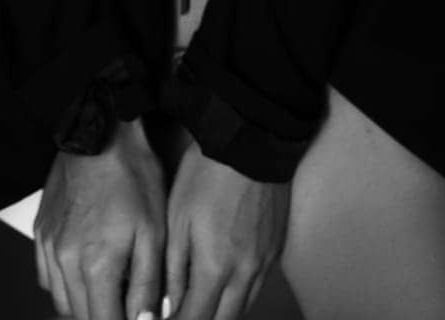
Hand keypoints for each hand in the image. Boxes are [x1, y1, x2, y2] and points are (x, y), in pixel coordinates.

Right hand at [35, 120, 166, 319]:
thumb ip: (147, 284)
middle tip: (128, 306)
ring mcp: (49, 246)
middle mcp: (65, 261)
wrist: (101, 131)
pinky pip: (47, 278)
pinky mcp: (42, 232)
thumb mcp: (154, 231)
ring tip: (111, 293)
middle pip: (82, 318)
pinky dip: (65, 287)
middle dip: (106, 317)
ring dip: (85, 306)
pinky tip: (85, 275)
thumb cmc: (132, 175)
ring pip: (63, 303)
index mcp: (96, 265)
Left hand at [163, 136, 289, 319]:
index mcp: (216, 268)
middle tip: (182, 312)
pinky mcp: (275, 251)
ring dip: (221, 312)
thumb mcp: (177, 218)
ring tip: (200, 302)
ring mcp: (265, 264)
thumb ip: (174, 269)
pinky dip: (239, 294)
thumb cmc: (206, 175)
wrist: (249, 142)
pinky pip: (257, 287)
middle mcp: (245, 274)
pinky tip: (225, 284)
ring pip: (242, 308)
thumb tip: (169, 306)